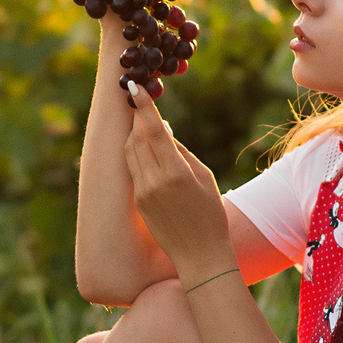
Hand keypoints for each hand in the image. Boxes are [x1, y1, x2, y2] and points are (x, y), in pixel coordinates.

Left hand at [122, 86, 235, 284]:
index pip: (154, 131)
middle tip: (138, 99)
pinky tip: (144, 146)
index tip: (134, 88)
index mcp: (175, 173)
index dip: (143, 107)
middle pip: (137, 139)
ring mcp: (143, 193)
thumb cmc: (211, 214)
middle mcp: (154, 181)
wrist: (200, 255)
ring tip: (141, 120)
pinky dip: (136, 154)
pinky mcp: (138, 202)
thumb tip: (163, 129)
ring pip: (130, 153)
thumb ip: (181, 151)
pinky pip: (133, 170)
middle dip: (137, 118)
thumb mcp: (204, 177)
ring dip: (134, 134)